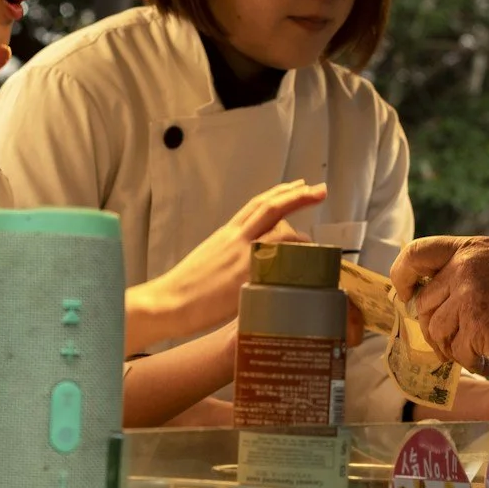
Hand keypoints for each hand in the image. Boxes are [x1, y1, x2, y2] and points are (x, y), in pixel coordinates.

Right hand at [124, 179, 326, 350]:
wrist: (168, 302)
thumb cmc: (187, 286)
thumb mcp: (213, 259)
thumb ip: (235, 255)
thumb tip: (255, 261)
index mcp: (227, 233)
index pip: (257, 205)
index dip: (280, 192)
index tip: (300, 185)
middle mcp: (235, 239)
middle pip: (270, 208)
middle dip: (298, 196)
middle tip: (320, 189)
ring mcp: (241, 258)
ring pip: (279, 234)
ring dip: (301, 236)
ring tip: (315, 244)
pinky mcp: (245, 278)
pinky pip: (276, 263)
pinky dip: (293, 261)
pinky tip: (304, 267)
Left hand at [390, 236, 488, 373]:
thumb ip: (464, 272)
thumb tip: (423, 299)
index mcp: (470, 249)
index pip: (416, 253)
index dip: (402, 275)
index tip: (406, 293)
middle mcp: (465, 268)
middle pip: (425, 303)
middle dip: (434, 328)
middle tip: (451, 343)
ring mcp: (469, 296)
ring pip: (437, 331)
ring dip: (452, 349)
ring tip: (474, 354)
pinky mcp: (477, 326)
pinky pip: (458, 352)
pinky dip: (470, 363)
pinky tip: (487, 363)